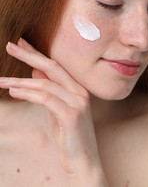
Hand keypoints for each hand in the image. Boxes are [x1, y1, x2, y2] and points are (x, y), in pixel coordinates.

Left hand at [0, 38, 108, 186]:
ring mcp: (78, 102)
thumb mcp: (56, 109)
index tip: (21, 44)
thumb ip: (48, 90)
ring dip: (20, 81)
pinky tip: (14, 92)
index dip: (37, 54)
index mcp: (76, 88)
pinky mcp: (72, 115)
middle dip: (29, 56)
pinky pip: (45, 99)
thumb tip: (35, 72)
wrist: (83, 159)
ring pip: (45, 84)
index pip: (54, 66)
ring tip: (2, 80)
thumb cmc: (69, 135)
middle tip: (10, 46)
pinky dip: (28, 94)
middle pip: (52, 67)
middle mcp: (80, 91)